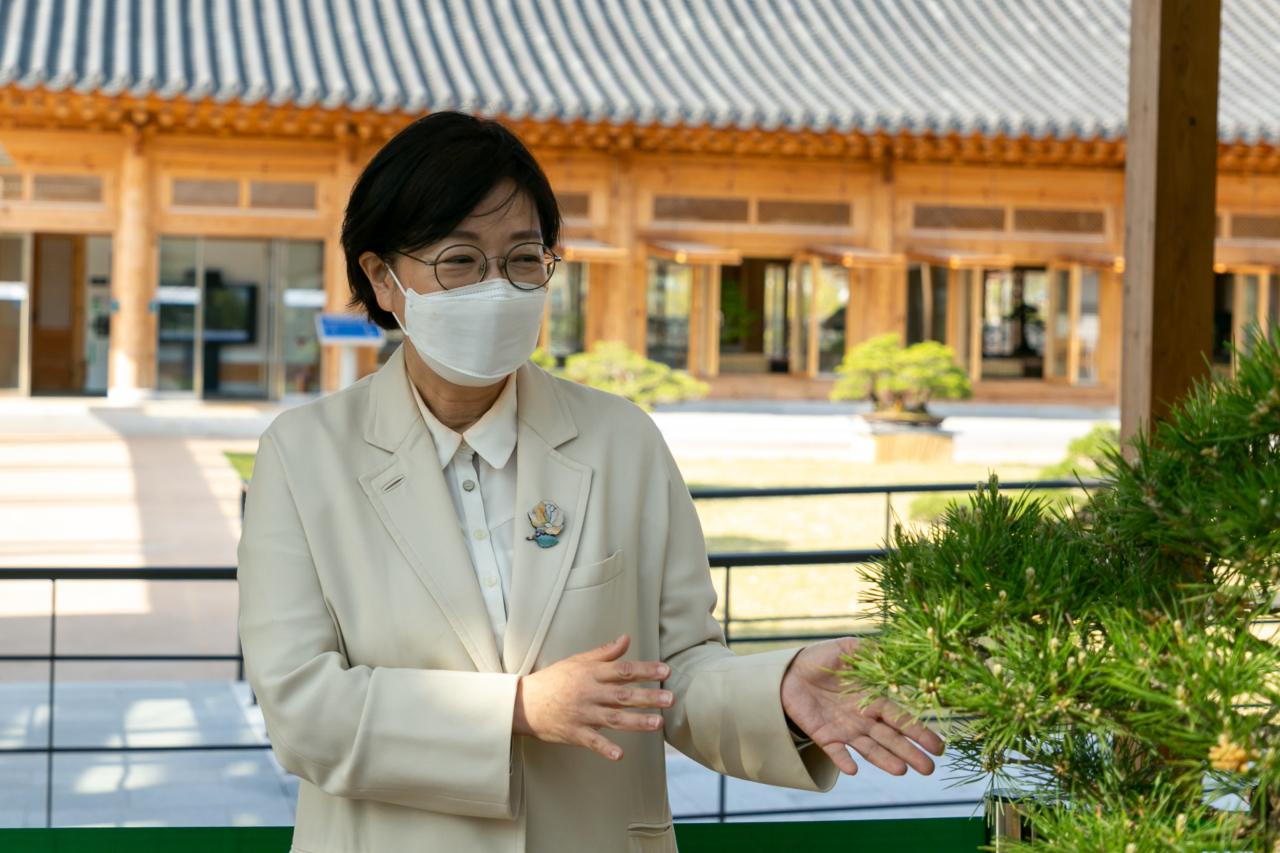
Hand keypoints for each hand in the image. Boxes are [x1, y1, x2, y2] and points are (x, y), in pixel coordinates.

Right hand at [513, 634, 671, 761]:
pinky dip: (605, 748)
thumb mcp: (577, 661)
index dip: (645, 669)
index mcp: (590, 673)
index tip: (665, 671)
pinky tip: (620, 755)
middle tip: (670, 698)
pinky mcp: (573, 733)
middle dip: (648, 696)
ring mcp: (581, 714)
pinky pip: (591, 741)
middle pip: (622, 694)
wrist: (523, 703)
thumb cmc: (553, 680)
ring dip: (636, 721)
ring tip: (657, 723)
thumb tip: (626, 638)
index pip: (623, 669)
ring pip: (612, 718)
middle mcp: (588, 692)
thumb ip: (604, 653)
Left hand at [781, 637, 943, 776]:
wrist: (789, 672)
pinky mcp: (824, 735)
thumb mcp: (847, 649)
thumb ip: (869, 651)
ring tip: (901, 771)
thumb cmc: (822, 659)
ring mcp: (845, 729)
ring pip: (869, 748)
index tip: (938, 747)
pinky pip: (835, 751)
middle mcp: (863, 719)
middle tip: (928, 769)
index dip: (918, 731)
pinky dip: (843, 760)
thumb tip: (892, 648)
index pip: (901, 718)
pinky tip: (853, 769)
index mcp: (873, 700)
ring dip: (884, 760)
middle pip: (891, 739)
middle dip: (910, 752)